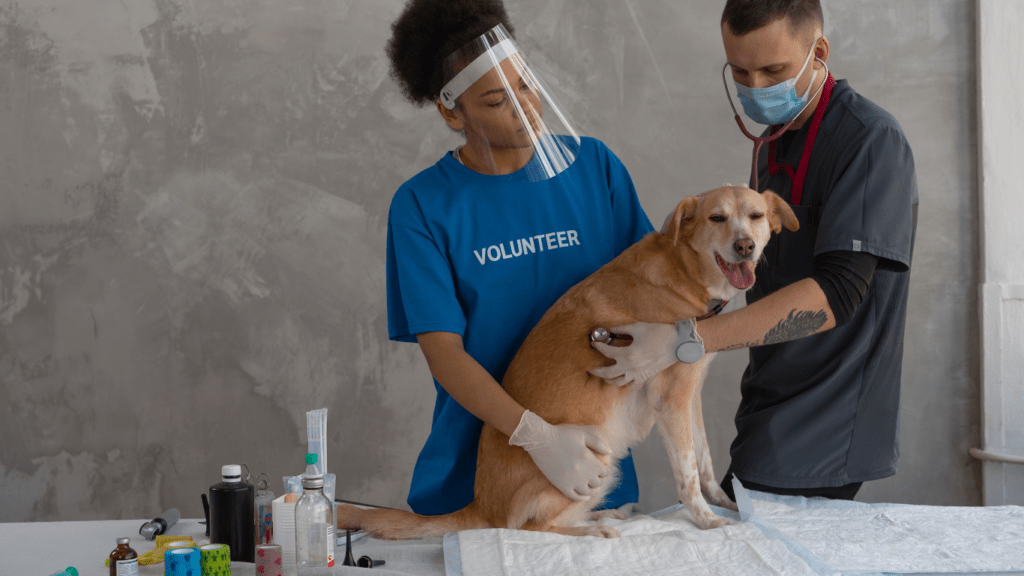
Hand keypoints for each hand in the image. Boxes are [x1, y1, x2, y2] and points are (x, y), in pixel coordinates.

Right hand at [509, 410, 611, 500]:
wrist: (540, 440)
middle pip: (598, 483)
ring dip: (593, 490)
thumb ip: (598, 443)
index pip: (605, 472)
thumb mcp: (582, 434)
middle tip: (596, 476)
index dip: (605, 470)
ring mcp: (571, 481)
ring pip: (588, 492)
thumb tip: (611, 452)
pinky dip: (582, 498)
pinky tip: (585, 496)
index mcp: (589, 460)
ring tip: (592, 487)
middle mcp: (582, 473)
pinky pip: (575, 496)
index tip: (602, 468)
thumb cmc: (562, 434)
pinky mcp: (561, 485)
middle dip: (599, 479)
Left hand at [589, 319, 703, 385]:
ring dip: (607, 379)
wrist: (678, 343)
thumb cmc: (659, 333)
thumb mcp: (638, 327)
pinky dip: (622, 383)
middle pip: (607, 373)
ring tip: (602, 374)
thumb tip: (609, 329)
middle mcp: (631, 367)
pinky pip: (630, 384)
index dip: (598, 347)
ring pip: (617, 382)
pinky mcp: (645, 377)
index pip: (606, 352)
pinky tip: (620, 378)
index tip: (593, 343)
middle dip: (596, 370)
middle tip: (589, 367)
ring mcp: (638, 374)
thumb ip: (621, 329)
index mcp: (627, 354)